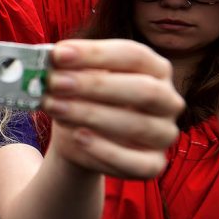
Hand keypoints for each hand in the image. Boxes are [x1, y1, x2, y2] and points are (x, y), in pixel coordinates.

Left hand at [41, 39, 183, 179]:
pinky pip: (137, 163)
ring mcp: (164, 134)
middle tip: (56, 82)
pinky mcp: (153, 164)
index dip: (96, 53)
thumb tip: (51, 60)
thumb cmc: (81, 98)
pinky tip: (78, 137)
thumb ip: (70, 69)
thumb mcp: (76, 79)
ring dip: (91, 115)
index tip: (59, 54)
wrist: (78, 139)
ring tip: (55, 107)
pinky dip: (106, 151)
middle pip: (142, 89)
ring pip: (137, 125)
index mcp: (156, 69)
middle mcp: (168, 100)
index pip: (134, 55)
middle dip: (95, 85)